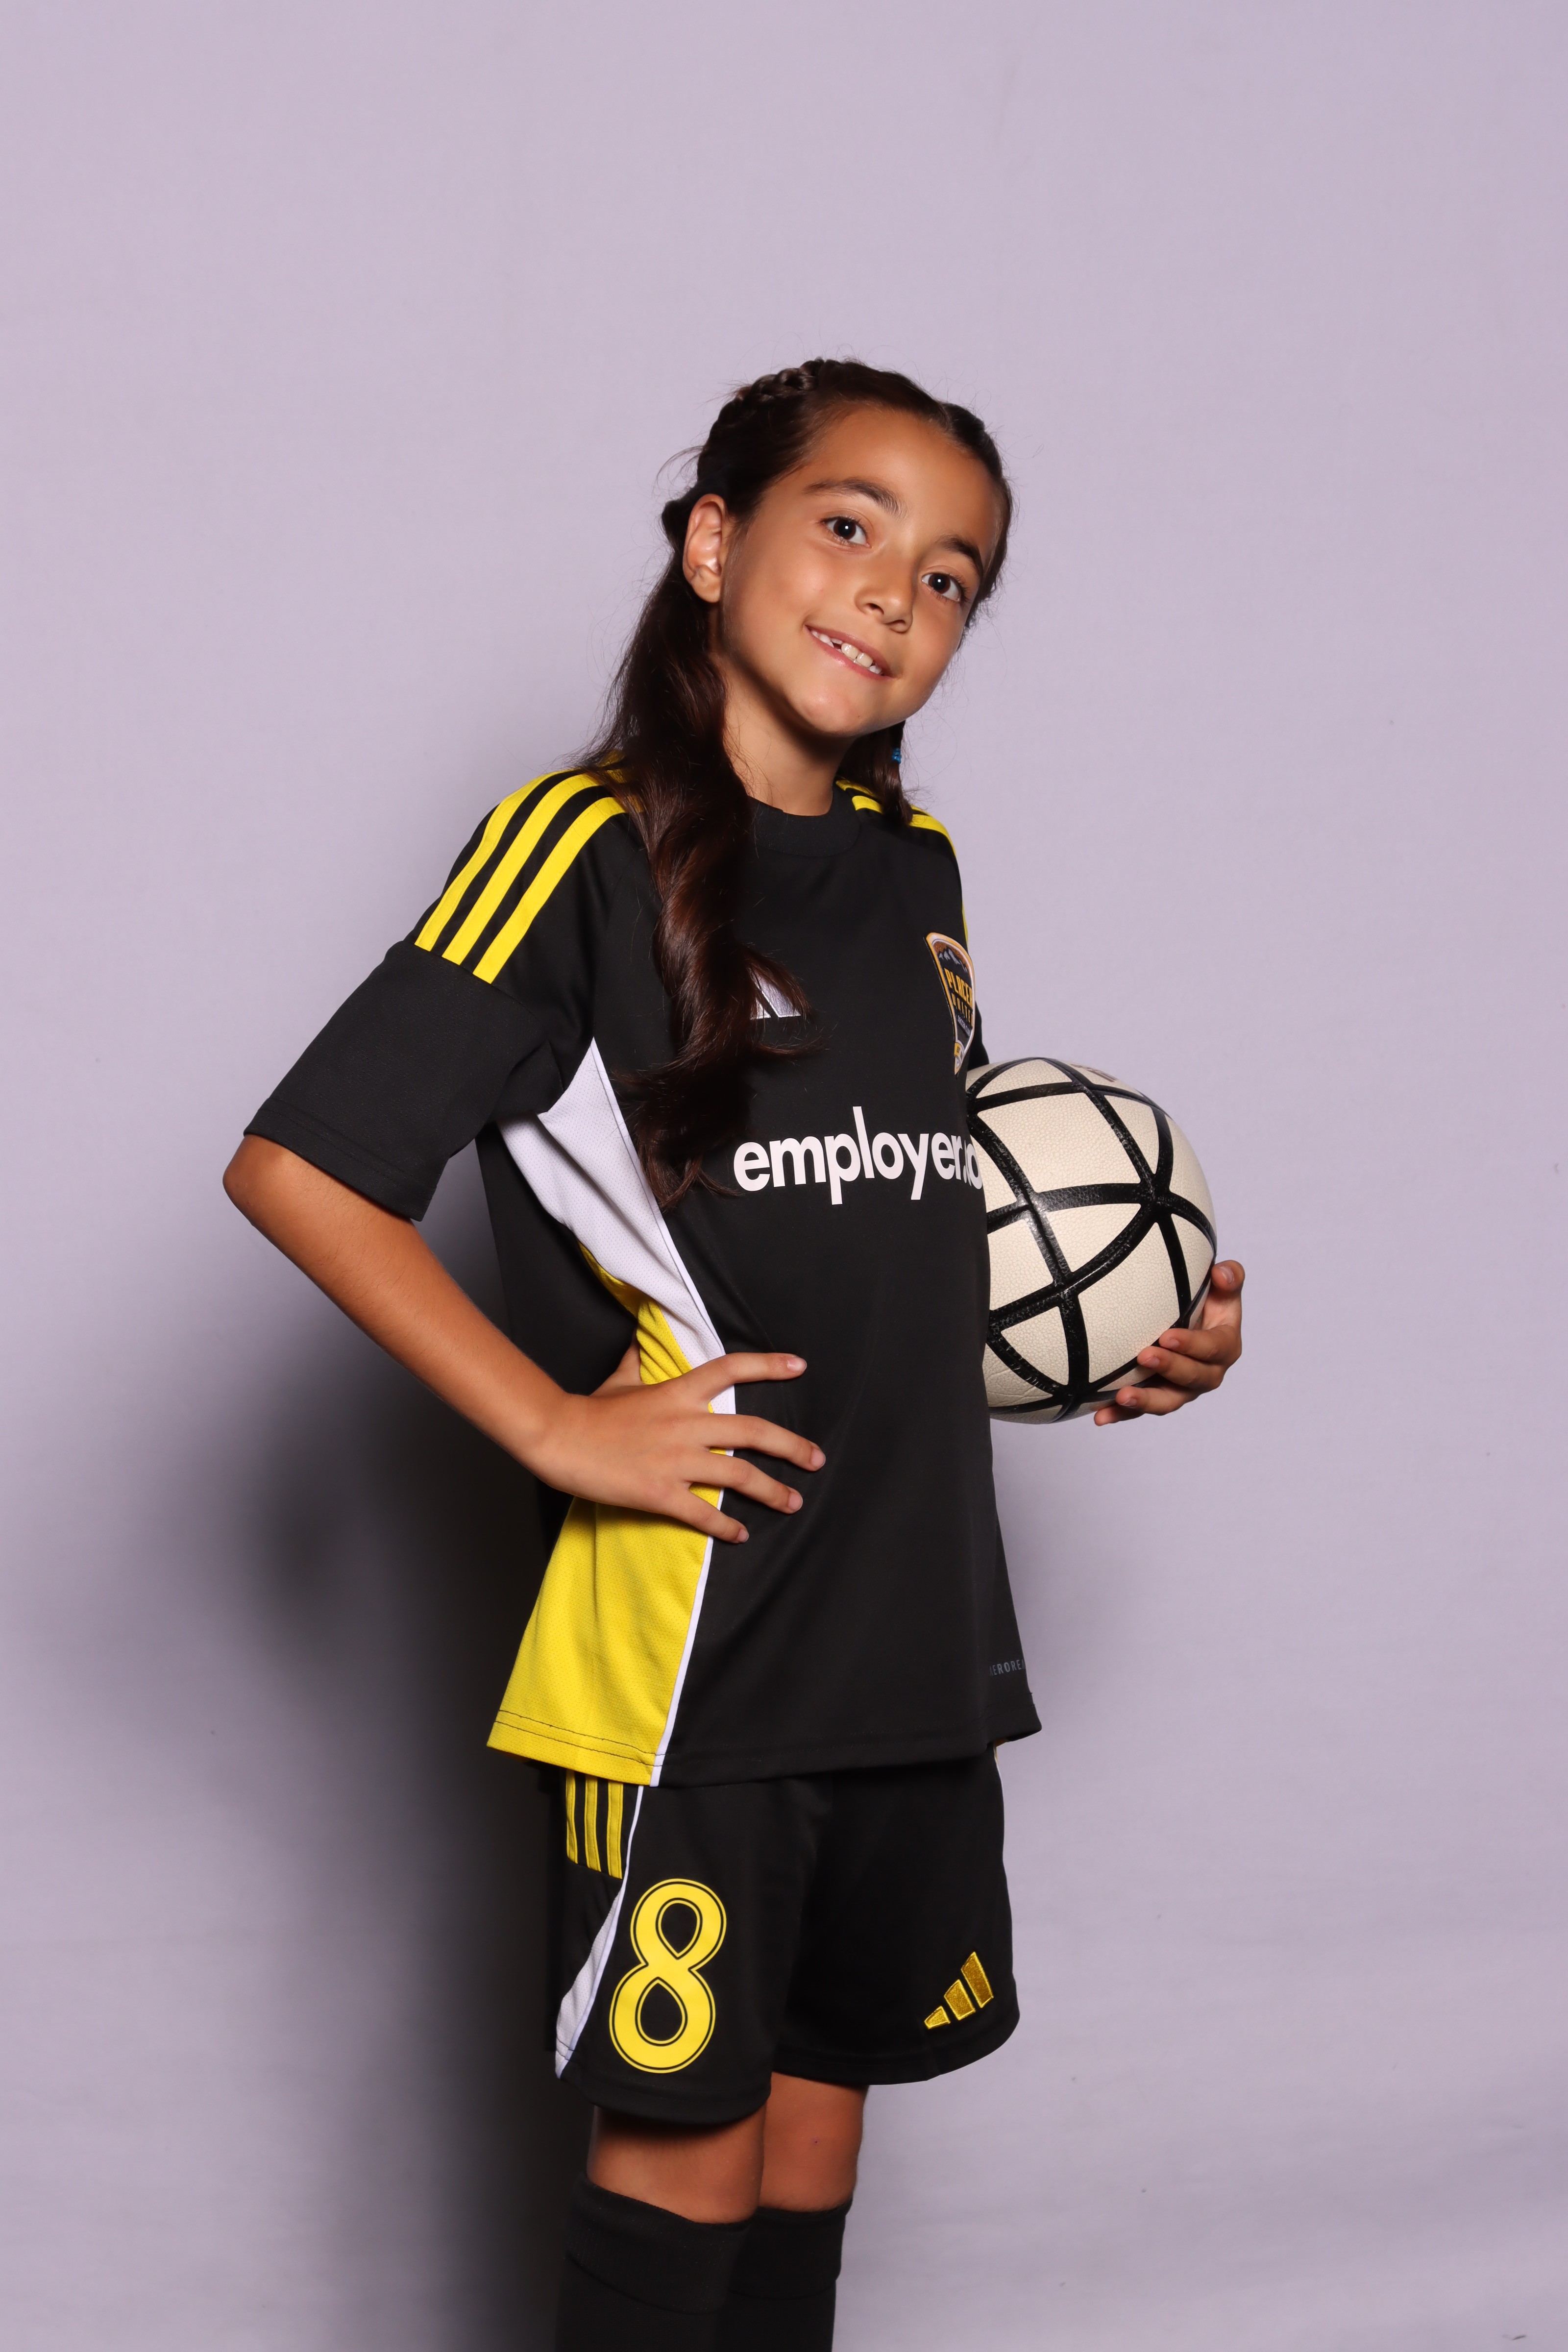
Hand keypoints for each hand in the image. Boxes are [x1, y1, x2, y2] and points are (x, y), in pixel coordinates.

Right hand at [530, 1351, 822, 1544]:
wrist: (558, 1437)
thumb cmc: (589, 1409)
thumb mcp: (620, 1377)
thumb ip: (639, 1358)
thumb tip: (642, 1333)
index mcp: (677, 1393)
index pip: (730, 1369)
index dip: (768, 1365)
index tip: (800, 1366)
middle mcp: (685, 1425)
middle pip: (752, 1432)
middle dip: (791, 1446)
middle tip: (816, 1459)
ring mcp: (675, 1460)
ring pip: (738, 1476)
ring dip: (772, 1491)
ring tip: (793, 1502)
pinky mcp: (660, 1493)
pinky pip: (703, 1514)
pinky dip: (727, 1527)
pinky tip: (742, 1535)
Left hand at [1093, 1260, 1244, 1426]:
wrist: (1188, 1321)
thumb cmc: (1206, 1302)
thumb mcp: (1222, 1288)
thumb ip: (1230, 1278)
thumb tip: (1221, 1273)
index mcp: (1225, 1347)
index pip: (1212, 1348)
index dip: (1192, 1345)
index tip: (1167, 1336)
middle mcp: (1206, 1374)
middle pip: (1192, 1378)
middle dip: (1169, 1369)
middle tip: (1144, 1357)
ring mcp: (1181, 1389)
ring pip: (1167, 1401)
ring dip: (1145, 1401)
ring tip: (1122, 1397)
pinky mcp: (1158, 1396)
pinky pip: (1140, 1410)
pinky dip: (1121, 1414)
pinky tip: (1100, 1416)